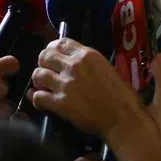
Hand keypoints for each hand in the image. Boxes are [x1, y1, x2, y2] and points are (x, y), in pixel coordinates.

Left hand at [31, 38, 145, 140]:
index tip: (52, 57)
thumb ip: (86, 63)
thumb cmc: (121, 95)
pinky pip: (38, 97)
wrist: (123, 118)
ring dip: (39, 81)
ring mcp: (66, 84)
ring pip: (38, 74)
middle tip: (47, 72)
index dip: (52, 49)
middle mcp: (74, 66)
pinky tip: (43, 102)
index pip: (60, 42)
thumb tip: (70, 63)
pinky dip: (37, 99)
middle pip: (45, 56)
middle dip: (43, 63)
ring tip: (44, 87)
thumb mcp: (105, 68)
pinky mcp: (61, 103)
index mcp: (87, 55)